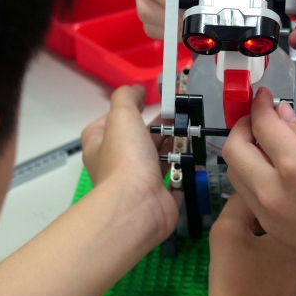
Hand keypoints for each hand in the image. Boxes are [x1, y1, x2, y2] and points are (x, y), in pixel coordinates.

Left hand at [80, 86, 177, 241]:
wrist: (138, 205)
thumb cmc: (125, 158)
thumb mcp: (121, 115)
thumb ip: (127, 97)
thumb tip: (137, 90)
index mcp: (99, 145)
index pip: (107, 123)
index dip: (124, 111)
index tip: (144, 102)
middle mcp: (116, 164)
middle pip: (137, 139)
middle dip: (157, 126)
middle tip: (178, 114)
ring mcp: (137, 182)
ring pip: (157, 158)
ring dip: (173, 145)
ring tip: (191, 130)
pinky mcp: (159, 197)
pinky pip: (174, 179)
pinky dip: (184, 168)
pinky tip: (195, 155)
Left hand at [221, 89, 295, 291]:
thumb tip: (283, 116)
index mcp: (295, 166)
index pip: (262, 125)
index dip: (260, 105)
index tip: (264, 96)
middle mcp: (272, 191)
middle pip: (234, 149)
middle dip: (242, 126)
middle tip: (258, 118)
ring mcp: (268, 214)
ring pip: (235, 174)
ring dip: (242, 152)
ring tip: (264, 142)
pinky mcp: (271, 230)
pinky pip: (247, 195)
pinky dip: (250, 175)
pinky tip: (271, 170)